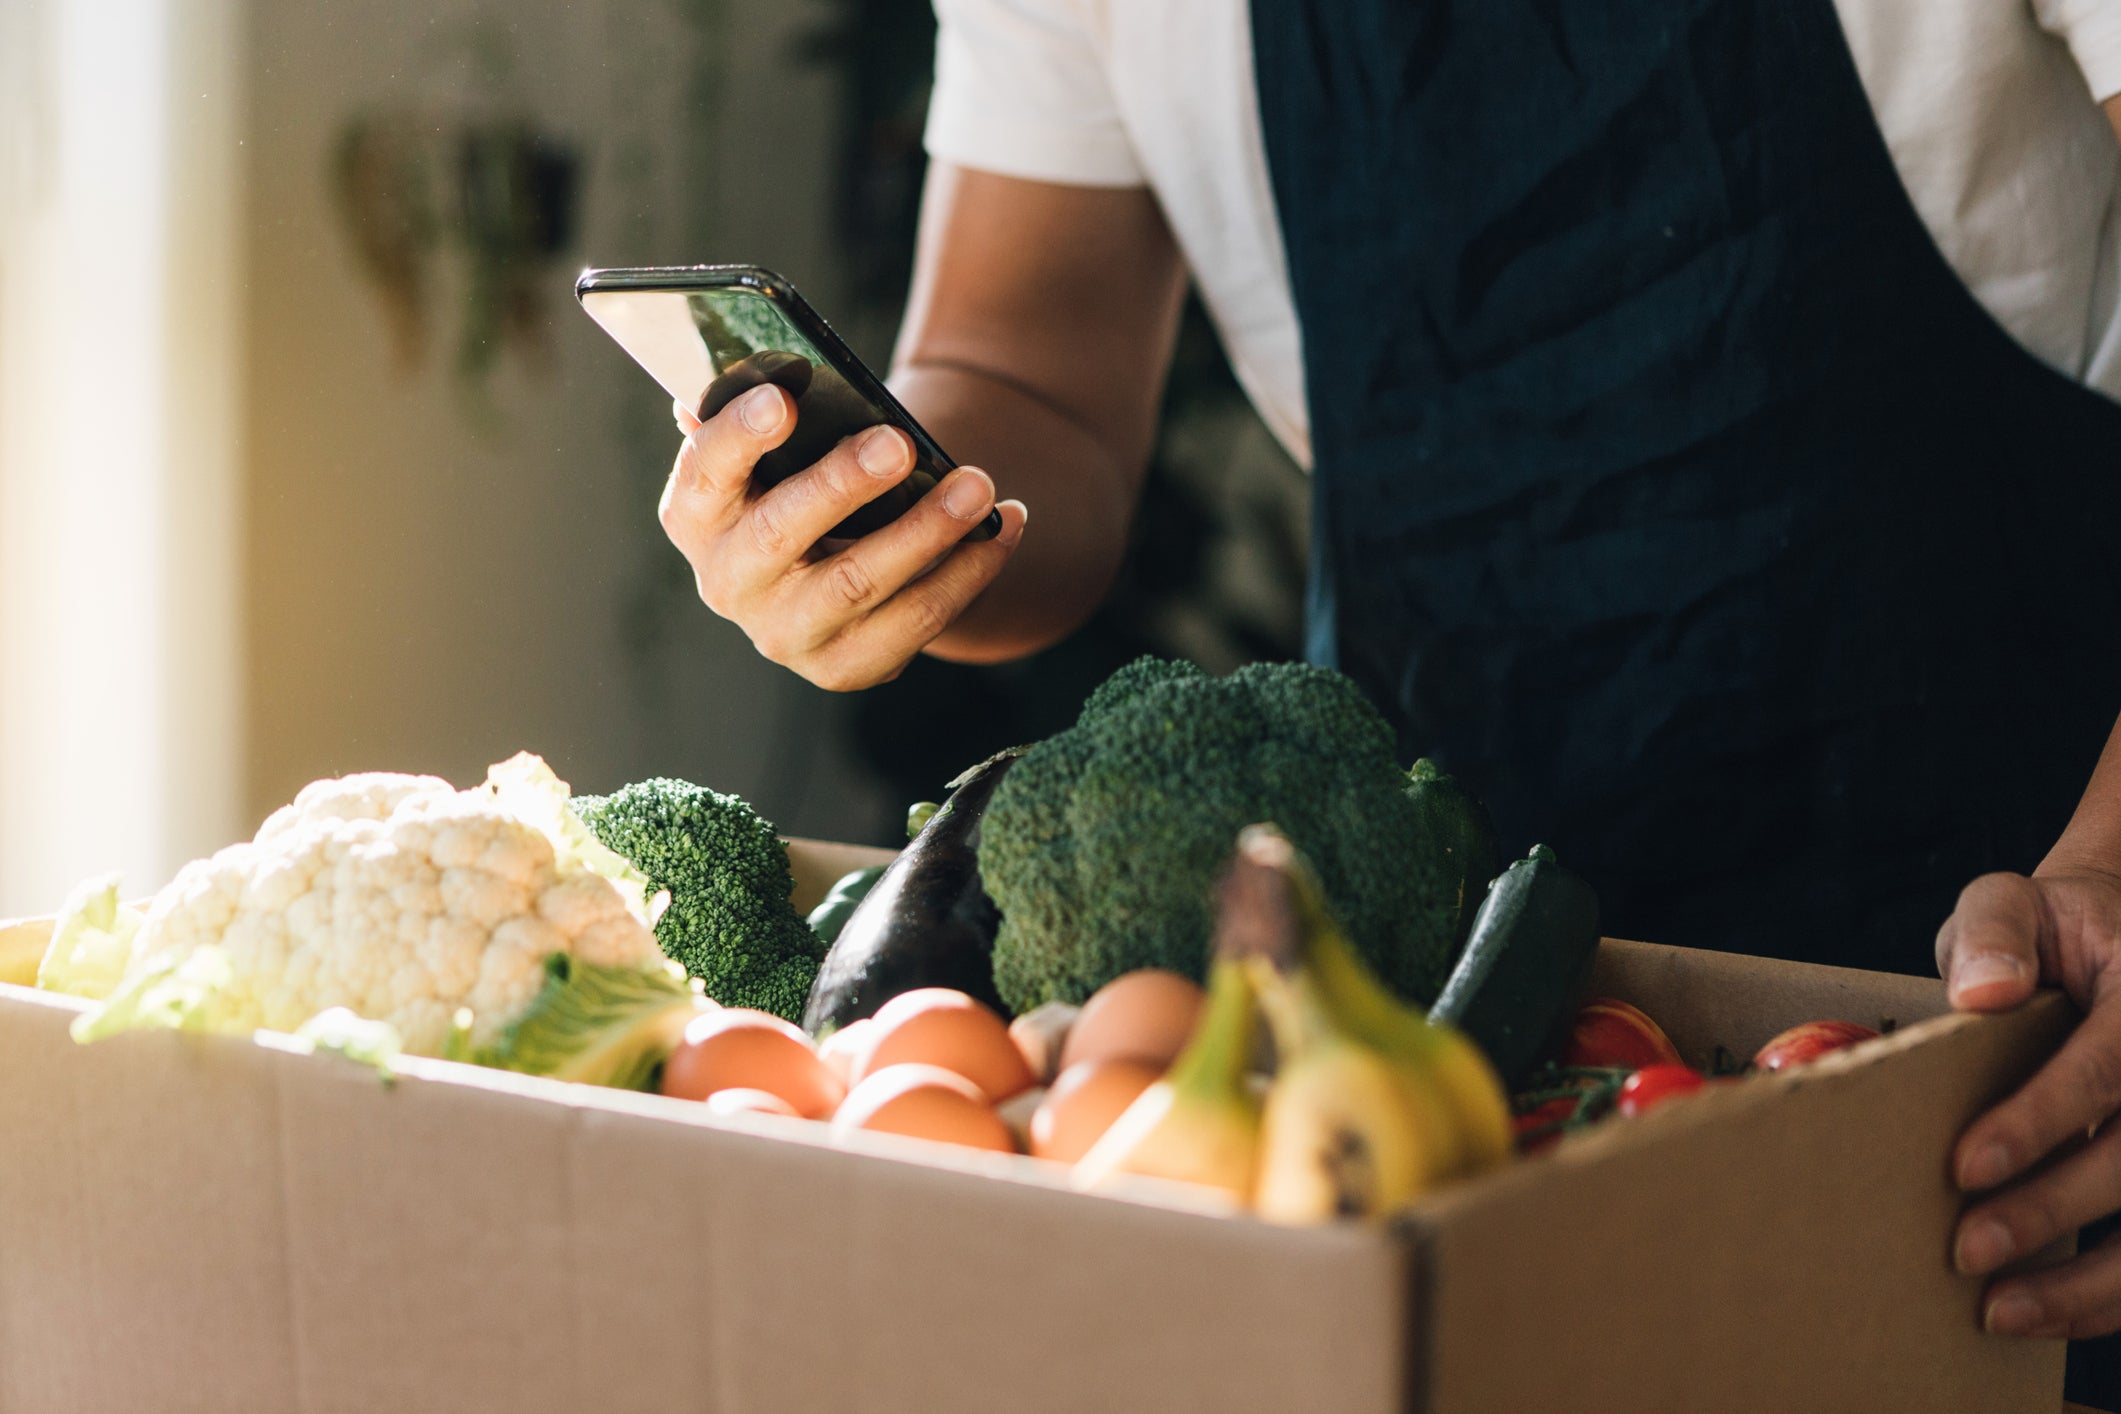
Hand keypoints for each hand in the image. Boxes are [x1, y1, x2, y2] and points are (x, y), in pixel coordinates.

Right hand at [660, 385, 1027, 689]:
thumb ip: (764, 414)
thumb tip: (769, 368)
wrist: (825, 574)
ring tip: (978, 486)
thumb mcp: (773, 452)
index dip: (738, 436)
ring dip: (928, 531)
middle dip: (844, 484)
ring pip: (861, 582)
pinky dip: (971, 568)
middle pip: (783, 531)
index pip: (705, 470)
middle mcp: (727, 581)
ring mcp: (784, 633)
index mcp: (695, 514)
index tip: (781, 401)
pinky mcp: (845, 666)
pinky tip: (1004, 525)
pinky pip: (918, 619)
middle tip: (901, 443)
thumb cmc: (797, 485)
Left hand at [1939, 867, 2120, 1336]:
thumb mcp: (2012, 901)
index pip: (2105, 1065)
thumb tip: (1984, 993)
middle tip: (1967, 1250)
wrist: (2112, 942)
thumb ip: (1993, 933)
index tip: (1963, 1166)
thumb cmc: (2051, 931)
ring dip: (2093, 1281)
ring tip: (2002, 1310)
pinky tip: (2047, 1314)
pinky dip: (2111, 1295)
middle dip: (2053, 1207)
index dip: (2039, 1118)